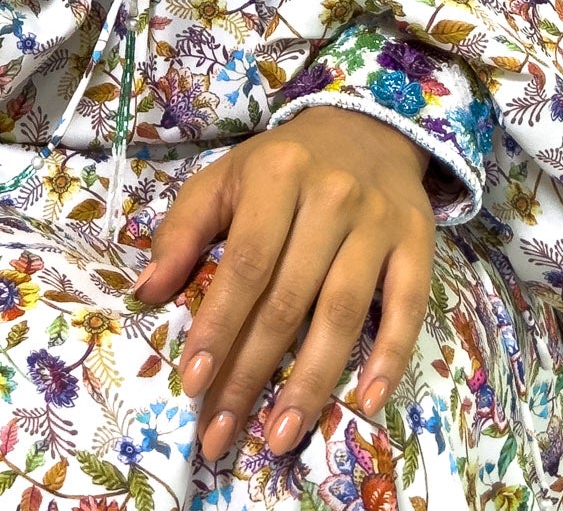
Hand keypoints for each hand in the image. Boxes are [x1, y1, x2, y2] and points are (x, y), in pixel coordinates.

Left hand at [135, 106, 434, 460]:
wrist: (367, 127)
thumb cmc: (283, 163)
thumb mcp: (226, 178)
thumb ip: (183, 230)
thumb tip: (144, 291)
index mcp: (277, 175)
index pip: (245, 264)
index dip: (219, 326)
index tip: (193, 383)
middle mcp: (330, 196)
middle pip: (287, 300)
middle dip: (251, 373)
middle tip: (222, 432)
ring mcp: (377, 222)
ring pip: (341, 313)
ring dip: (311, 382)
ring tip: (280, 435)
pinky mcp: (417, 243)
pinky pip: (405, 308)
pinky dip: (389, 358)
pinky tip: (367, 403)